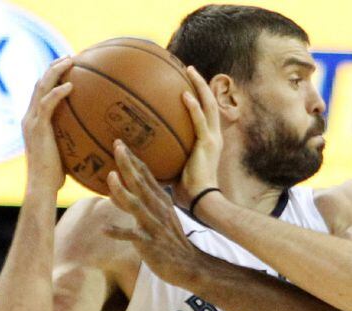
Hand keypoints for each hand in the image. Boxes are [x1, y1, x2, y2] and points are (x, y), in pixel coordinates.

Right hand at [21, 56, 73, 192]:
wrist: (42, 187)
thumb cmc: (56, 176)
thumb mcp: (65, 152)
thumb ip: (73, 141)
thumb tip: (95, 139)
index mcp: (34, 122)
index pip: (40, 93)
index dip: (51, 77)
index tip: (67, 67)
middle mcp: (29, 118)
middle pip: (39, 84)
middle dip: (53, 68)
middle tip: (70, 57)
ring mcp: (31, 122)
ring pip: (41, 88)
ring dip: (55, 72)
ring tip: (70, 61)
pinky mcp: (37, 128)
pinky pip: (47, 104)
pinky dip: (58, 92)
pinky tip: (71, 85)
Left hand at [104, 140, 203, 285]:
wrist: (190, 265)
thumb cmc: (171, 241)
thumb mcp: (158, 217)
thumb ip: (137, 203)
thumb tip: (114, 192)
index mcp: (160, 201)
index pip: (146, 175)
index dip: (133, 159)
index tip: (120, 143)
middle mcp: (158, 209)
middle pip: (141, 183)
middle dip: (128, 164)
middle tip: (117, 145)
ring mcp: (154, 225)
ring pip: (137, 205)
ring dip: (123, 191)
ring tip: (110, 176)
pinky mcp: (150, 242)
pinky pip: (132, 236)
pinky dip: (118, 232)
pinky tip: (103, 229)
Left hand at [171, 66, 222, 207]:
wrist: (200, 199)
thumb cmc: (186, 189)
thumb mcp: (174, 167)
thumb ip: (163, 155)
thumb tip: (138, 150)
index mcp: (208, 141)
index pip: (206, 114)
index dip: (200, 97)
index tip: (189, 83)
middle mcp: (213, 136)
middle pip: (210, 103)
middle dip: (202, 84)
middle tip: (190, 69)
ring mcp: (212, 138)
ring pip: (209, 105)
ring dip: (201, 86)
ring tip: (190, 71)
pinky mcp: (207, 143)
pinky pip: (200, 120)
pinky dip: (193, 105)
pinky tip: (184, 93)